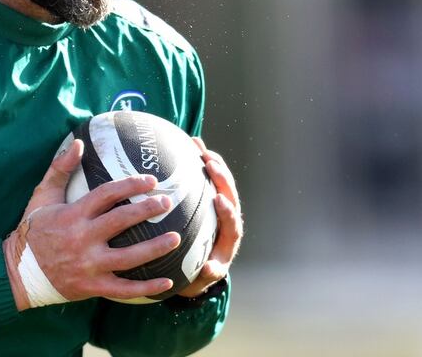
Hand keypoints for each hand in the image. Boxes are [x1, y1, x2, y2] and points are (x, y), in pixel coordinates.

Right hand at [3, 139, 182, 309]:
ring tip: (176, 237)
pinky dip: (146, 287)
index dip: (130, 185)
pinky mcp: (92, 287)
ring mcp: (88, 265)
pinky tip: (167, 282)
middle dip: (147, 209)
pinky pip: (123, 289)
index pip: (107, 194)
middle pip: (121, 221)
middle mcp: (82, 239)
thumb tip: (78, 143)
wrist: (19, 271)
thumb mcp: (43, 196)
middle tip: (167, 202)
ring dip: (155, 247)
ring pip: (128, 257)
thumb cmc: (34, 230)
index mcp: (73, 215)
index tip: (151, 181)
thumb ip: (60, 168)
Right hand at [177, 137, 242, 297]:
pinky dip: (200, 161)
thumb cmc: (201, 273)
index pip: (232, 220)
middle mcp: (228, 217)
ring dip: (212, 162)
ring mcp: (219, 204)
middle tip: (209, 163)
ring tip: (199, 146)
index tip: (218, 199)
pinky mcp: (209, 197)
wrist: (202, 265)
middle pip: (229, 194)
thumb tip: (208, 270)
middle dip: (222, 178)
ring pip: (220, 180)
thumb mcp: (204, 277)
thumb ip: (208, 272)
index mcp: (230, 236)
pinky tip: (189, 145)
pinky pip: (207, 177)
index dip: (227, 209)